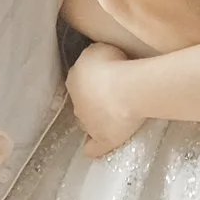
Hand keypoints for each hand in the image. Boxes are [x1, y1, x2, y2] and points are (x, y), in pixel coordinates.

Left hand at [68, 42, 140, 157]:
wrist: (126, 90)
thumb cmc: (113, 65)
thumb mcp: (98, 50)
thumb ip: (93, 58)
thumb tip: (97, 64)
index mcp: (74, 81)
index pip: (79, 83)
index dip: (91, 82)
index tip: (105, 78)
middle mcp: (76, 104)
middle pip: (82, 104)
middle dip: (92, 102)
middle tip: (111, 97)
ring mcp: (88, 125)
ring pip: (86, 124)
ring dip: (94, 121)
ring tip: (110, 118)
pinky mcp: (102, 140)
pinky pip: (94, 148)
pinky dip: (93, 148)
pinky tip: (94, 148)